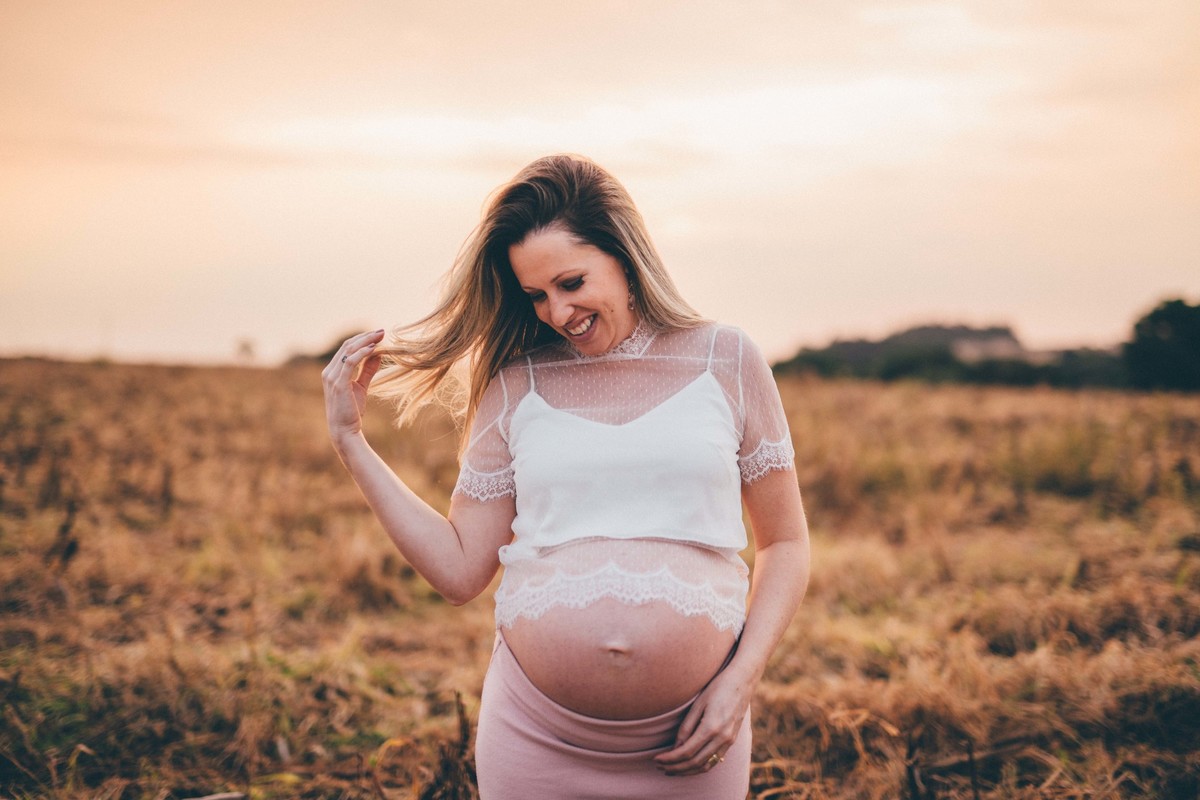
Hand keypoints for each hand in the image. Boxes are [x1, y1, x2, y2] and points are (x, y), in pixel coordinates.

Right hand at [321, 329, 384, 445]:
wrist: (345, 430)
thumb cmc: (351, 411)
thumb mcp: (361, 387)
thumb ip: (367, 370)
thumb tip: (377, 354)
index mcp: (332, 371)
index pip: (346, 348)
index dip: (362, 339)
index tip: (378, 335)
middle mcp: (329, 372)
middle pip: (347, 346)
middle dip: (365, 336)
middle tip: (382, 331)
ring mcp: (332, 377)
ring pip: (348, 350)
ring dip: (365, 341)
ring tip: (380, 336)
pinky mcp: (338, 383)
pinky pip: (350, 362)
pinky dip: (362, 353)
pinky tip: (374, 349)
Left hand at [653, 666, 752, 776]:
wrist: (742, 681)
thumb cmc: (717, 688)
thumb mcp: (698, 704)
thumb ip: (686, 727)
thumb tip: (675, 747)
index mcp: (711, 728)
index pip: (686, 752)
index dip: (670, 758)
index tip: (656, 759)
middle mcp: (722, 738)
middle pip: (695, 762)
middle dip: (675, 767)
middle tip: (660, 766)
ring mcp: (729, 741)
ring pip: (706, 766)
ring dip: (687, 771)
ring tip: (671, 770)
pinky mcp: (732, 741)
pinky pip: (715, 761)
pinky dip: (700, 767)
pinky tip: (689, 766)